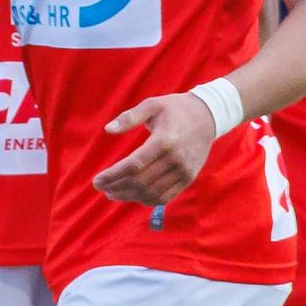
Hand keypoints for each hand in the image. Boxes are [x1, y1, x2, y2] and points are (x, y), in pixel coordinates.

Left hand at [93, 93, 218, 205]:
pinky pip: (166, 196)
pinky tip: (133, 196)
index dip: (113, 175)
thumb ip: (129, 117)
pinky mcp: (189, 177)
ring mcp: (184, 170)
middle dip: (117, 187)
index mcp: (164, 140)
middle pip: (140, 181)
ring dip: (129, 196)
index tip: (97, 180)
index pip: (134, 165)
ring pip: (152, 192)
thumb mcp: (152, 105)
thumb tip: (108, 129)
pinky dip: (147, 200)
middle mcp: (175, 158)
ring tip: (113, 193)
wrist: (208, 116)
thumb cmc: (175, 108)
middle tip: (101, 187)